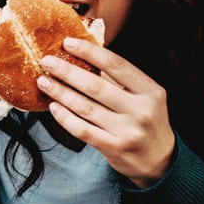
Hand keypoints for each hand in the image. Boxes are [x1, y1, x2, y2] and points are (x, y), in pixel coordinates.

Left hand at [38, 37, 174, 187]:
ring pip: (85, 108)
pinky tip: (53, 106)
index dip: (90, 52)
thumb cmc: (145, 120)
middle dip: (67, 72)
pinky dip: (65, 117)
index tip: (68, 42)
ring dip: (60, 92)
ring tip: (43, 81)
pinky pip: (82, 130)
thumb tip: (82, 53)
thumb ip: (118, 78)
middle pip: (96, 86)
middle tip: (47, 62)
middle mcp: (141, 110)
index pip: (116, 65)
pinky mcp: (114, 148)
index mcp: (150, 91)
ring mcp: (127, 131)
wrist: (160, 161)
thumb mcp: (143, 96)